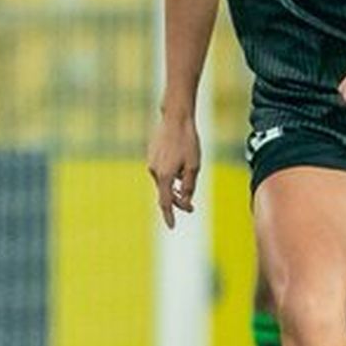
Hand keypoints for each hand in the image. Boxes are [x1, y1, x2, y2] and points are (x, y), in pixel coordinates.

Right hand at [146, 112, 200, 227]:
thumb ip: (189, 186)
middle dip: (178, 201)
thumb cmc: (188, 142)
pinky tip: (180, 162)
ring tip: (188, 174)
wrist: (175, 119)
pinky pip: (162, 171)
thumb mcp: (194, 166)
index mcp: (164, 176)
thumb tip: (186, 202)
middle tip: (191, 207)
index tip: (172, 226)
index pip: (166, 203)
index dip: (169, 216)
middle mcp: (155, 172)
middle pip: (166, 193)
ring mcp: (151, 163)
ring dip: (175, 185)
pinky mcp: (152, 156)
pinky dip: (171, 174)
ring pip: (164, 182)